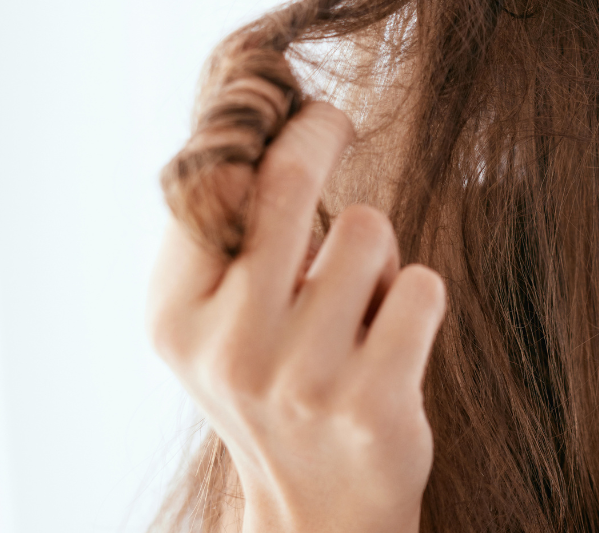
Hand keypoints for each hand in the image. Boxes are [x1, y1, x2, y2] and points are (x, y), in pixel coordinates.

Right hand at [148, 102, 446, 532]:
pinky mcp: (372, 403)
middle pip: (286, 182)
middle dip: (319, 131)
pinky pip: (421, 286)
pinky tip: (394, 339)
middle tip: (333, 119)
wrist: (317, 510)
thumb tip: (253, 108)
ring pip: (367, 228)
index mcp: (176, 317)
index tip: (290, 105)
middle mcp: (230, 348)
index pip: (211, 183)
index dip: (259, 126)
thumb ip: (220, 231)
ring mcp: (301, 379)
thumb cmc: (272, 379)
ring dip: (377, 248)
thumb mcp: (215, 318)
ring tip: (360, 301)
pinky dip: (417, 296)